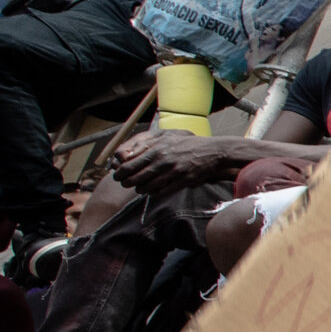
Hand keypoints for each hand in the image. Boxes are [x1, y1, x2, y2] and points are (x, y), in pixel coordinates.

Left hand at [111, 129, 234, 192]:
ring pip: (146, 187)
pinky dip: (153, 193)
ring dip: (140, 189)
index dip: (120, 172)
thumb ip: (147, 144)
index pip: (129, 165)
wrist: (212, 152)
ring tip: (139, 187)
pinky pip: (161, 193)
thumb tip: (128, 154)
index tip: (118, 175)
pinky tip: (152, 191)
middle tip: (125, 183)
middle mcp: (162, 162)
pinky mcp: (181, 182)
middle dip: (127, 182)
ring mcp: (172, 173)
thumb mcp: (166, 138)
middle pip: (135, 178)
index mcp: (156, 150)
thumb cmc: (187, 144)